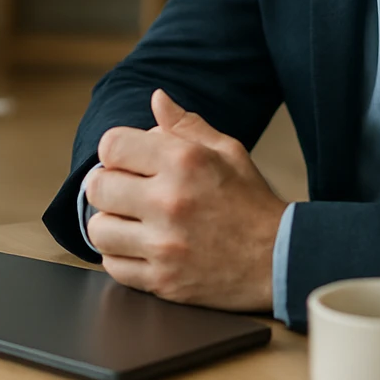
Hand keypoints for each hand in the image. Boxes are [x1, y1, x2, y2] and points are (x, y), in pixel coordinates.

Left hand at [85, 89, 287, 311]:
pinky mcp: (163, 281)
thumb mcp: (227, 151)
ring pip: (98, 229)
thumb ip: (186, 125)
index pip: (112, 145)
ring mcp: (164, 245)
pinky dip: (120, 257)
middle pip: (97, 187)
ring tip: (131, 222)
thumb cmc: (251, 201)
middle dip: (108, 185)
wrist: (281, 260)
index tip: (126, 161)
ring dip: (111, 224)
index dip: (115, 151)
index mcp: (183, 162)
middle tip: (125, 192)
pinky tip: (140, 248)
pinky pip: (113, 266)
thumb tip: (156, 98)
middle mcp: (169, 202)